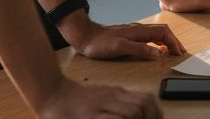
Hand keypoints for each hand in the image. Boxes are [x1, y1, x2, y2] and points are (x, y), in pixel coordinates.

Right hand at [37, 78, 160, 118]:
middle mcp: (112, 97)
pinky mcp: (91, 115)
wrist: (53, 93)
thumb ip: (119, 103)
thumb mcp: (103, 97)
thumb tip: (136, 114)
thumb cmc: (78, 100)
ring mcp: (101, 106)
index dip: (156, 113)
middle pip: (143, 105)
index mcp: (117, 93)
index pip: (147, 99)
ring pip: (131, 113)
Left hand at [67, 17, 186, 59]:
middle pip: (162, 31)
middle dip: (174, 41)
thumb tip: (158, 53)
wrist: (84, 36)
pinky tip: (156, 49)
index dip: (174, 42)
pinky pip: (149, 37)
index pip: (163, 33)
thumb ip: (139, 49)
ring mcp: (134, 31)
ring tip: (173, 51)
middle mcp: (138, 29)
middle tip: (180, 52)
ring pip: (156, 33)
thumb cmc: (99, 43)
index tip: (178, 53)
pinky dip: (158, 42)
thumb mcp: (119, 48)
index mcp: (138, 31)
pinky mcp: (129, 35)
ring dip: (167, 41)